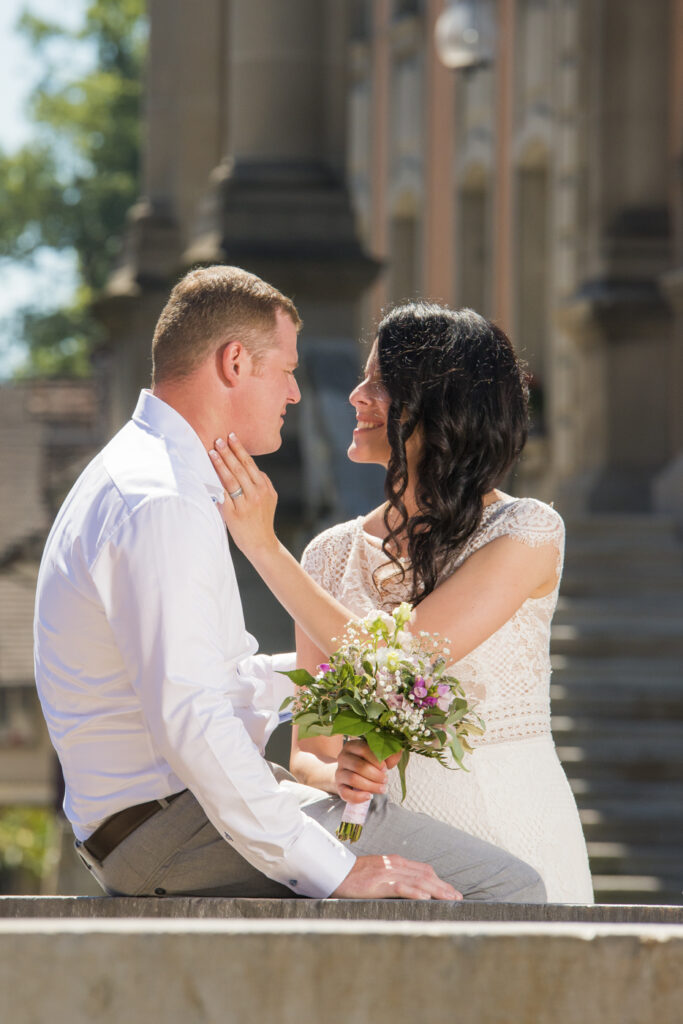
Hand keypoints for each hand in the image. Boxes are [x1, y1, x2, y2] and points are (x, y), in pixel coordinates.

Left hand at [209, 434, 278, 557]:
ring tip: (212, 451)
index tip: (232, 436)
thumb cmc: (263, 519)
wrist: (261, 543)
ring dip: (221, 464)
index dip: (240, 450)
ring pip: (231, 479)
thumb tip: (252, 467)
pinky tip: (208, 473)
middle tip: (218, 439)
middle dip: (228, 452)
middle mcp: (256, 494)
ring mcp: (244, 504)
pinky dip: (215, 483)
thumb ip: (263, 482)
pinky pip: (223, 495)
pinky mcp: (233, 514)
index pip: (250, 464)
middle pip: (240, 468)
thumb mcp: (271, 498)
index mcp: (264, 488)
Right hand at [332, 855, 461, 900]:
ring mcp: (387, 873)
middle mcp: (395, 864)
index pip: (423, 869)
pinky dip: (416, 892)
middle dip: (444, 886)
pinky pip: (401, 887)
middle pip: (426, 874)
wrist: (335, 871)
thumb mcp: (377, 872)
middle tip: (458, 898)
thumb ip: (393, 876)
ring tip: (450, 899)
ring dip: (437, 890)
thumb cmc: (355, 875)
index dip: (439, 880)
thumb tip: (410, 887)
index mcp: (395, 861)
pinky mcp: (379, 883)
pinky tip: (426, 898)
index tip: (451, 891)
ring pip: (418, 880)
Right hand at [335, 739, 401, 803]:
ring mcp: (339, 772)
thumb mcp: (379, 755)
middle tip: (386, 780)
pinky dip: (358, 797)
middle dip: (375, 775)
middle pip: (358, 766)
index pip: (363, 749)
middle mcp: (343, 757)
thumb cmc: (369, 762)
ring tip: (382, 789)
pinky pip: (345, 793)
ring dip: (370, 786)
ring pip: (353, 779)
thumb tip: (395, 754)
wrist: (353, 773)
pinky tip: (369, 796)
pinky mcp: (338, 787)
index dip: (376, 760)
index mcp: (352, 746)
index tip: (385, 768)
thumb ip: (389, 753)